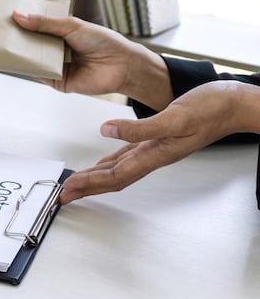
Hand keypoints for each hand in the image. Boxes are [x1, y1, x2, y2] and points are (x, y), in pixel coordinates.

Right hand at [12, 11, 172, 110]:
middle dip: (17, 38)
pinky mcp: (57, 81)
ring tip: (1, 43)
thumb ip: (44, 23)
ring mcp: (56, 66)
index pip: (37, 27)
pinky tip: (15, 60)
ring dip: (19, 53)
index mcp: (61, 33)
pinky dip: (28, 68)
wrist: (121, 66)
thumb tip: (18, 16)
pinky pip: (38, 74)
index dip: (23, 22)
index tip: (5, 16)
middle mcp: (57, 49)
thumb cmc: (102, 41)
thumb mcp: (71, 26)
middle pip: (31, 44)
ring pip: (32, 59)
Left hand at [60, 81, 255, 203]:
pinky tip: (102, 163)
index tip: (69, 191)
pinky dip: (110, 161)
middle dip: (87, 187)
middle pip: (112, 178)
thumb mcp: (174, 117)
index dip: (90, 184)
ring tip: (76, 184)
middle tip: (63, 195)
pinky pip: (127, 155)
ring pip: (118, 168)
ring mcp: (155, 148)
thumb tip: (106, 130)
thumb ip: (140, 127)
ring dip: (95, 177)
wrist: (235, 103)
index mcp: (156, 154)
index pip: (115, 176)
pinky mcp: (157, 138)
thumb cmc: (212, 109)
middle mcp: (153, 155)